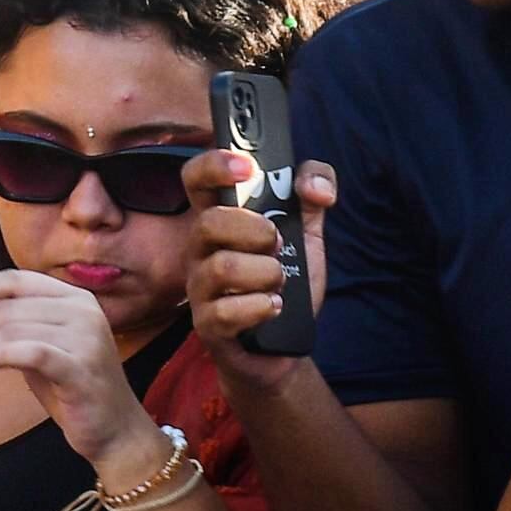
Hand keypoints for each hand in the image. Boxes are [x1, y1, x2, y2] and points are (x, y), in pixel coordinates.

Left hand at [0, 266, 156, 468]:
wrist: (115, 431)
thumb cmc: (73, 389)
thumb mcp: (40, 346)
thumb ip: (16, 320)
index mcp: (73, 298)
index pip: (15, 281)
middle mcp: (83, 309)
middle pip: (7, 308)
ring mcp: (86, 336)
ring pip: (12, 331)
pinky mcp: (81, 367)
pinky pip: (30, 352)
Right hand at [185, 149, 329, 389]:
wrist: (285, 344)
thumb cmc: (286, 283)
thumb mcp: (308, 234)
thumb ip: (313, 196)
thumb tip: (315, 186)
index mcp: (220, 219)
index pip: (195, 180)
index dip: (213, 165)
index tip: (246, 167)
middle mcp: (201, 250)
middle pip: (208, 222)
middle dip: (255, 230)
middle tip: (278, 244)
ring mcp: (200, 288)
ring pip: (222, 268)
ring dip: (266, 273)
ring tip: (280, 282)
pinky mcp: (208, 325)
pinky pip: (227, 311)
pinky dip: (261, 307)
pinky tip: (274, 306)